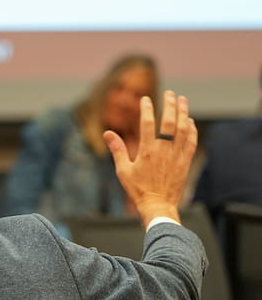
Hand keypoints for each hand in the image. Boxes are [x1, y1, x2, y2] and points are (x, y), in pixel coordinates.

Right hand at [103, 91, 197, 225]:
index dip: (147, 109)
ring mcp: (176, 155)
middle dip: (170, 104)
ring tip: (182, 100)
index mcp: (147, 151)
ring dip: (183, 112)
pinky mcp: (184, 162)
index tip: (146, 99)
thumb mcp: (123, 170)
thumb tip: (107, 133)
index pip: (147, 123)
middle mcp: (163, 150)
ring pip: (183, 129)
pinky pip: (191, 142)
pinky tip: (190, 123)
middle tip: (169, 93)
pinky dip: (191, 130)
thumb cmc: (138, 190)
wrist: (158, 206)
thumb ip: (117, 150)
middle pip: (169, 121)